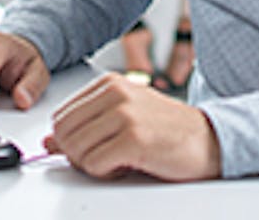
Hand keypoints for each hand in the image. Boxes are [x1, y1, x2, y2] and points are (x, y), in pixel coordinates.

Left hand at [43, 72, 220, 180]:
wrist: (210, 140)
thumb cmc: (166, 131)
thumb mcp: (121, 121)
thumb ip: (84, 127)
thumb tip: (48, 142)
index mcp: (109, 84)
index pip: (60, 117)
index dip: (70, 141)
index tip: (92, 147)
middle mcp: (116, 93)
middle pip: (63, 134)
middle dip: (78, 155)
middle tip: (105, 158)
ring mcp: (126, 114)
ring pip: (76, 150)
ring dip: (93, 165)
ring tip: (119, 160)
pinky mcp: (134, 139)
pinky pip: (95, 164)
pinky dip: (106, 174)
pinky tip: (127, 165)